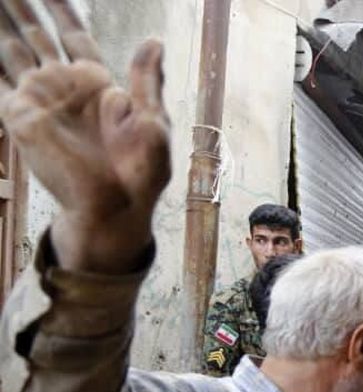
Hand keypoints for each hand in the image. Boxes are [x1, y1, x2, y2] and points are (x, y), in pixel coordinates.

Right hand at [0, 3, 170, 273]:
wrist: (116, 207)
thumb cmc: (141, 171)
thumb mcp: (153, 121)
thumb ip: (146, 79)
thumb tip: (153, 41)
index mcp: (97, 83)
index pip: (72, 33)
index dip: (59, 7)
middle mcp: (64, 86)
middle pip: (35, 35)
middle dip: (20, 9)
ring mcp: (39, 99)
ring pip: (10, 49)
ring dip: (1, 25)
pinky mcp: (20, 116)